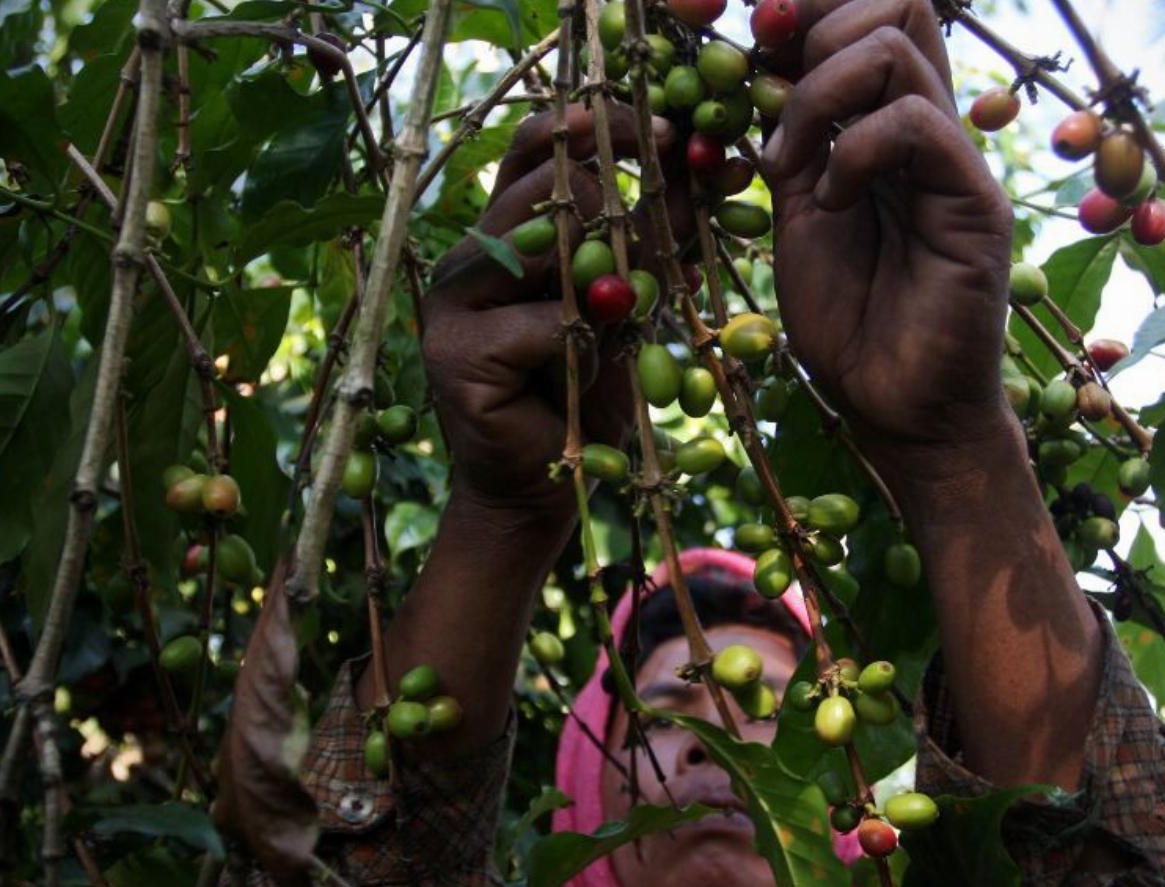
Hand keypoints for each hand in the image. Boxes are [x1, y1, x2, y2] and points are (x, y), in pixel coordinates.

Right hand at [422, 106, 679, 514]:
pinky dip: (581, 350)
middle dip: (614, 208)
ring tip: (606, 331)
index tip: (663, 128)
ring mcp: (453, 301)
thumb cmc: (588, 391)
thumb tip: (711, 168)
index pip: (537, 149)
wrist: (545, 484)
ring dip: (601, 290)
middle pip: (545, 189)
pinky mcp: (454, 352)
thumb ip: (657, 240)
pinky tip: (573, 378)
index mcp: (508, 233)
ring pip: (546, 251)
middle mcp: (471, 254)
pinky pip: (544, 325)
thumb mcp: (635, 304)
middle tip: (649, 248)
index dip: (595, 124)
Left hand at [761, 0, 1013, 455]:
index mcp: (887, 124)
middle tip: (770, 97)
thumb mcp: (795, 217)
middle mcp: (929, 127)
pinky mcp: (975, 203)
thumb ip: (790, 144)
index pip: (872, 12)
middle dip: (815, 26)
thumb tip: (754, 72)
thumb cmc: (850, 322)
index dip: (807, 7)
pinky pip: (917, 123)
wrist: (898, 412)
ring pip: (899, 43)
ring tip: (792, 166)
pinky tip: (832, 203)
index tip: (750, 46)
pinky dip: (854, 151)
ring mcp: (955, 160)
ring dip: (818, 94)